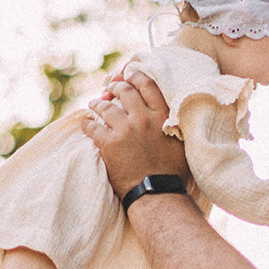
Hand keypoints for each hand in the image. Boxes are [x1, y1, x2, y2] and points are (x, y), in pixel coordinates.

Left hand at [85, 72, 187, 190]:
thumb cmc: (173, 172)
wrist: (158, 193)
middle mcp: (142, 118)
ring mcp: (124, 130)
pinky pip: (92, 126)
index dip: (135, 76)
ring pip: (105, 107)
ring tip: (94, 104)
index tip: (129, 75)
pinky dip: (88, 123)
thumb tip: (173, 113)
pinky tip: (87, 123)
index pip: (146, 84)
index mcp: (162, 115)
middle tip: (110, 87)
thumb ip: (174, 123)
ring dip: (98, 103)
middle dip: (115, 86)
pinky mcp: (108, 144)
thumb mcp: (182, 141)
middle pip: (124, 91)